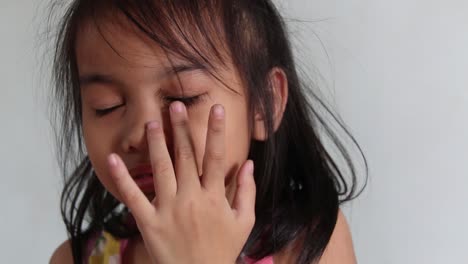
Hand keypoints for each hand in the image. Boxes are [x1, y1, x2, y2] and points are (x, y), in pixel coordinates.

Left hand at [107, 102, 255, 263]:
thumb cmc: (222, 250)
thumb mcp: (243, 223)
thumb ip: (246, 191)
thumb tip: (249, 163)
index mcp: (214, 197)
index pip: (216, 157)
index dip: (216, 131)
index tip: (216, 108)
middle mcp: (191, 198)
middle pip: (186, 157)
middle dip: (182, 128)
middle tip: (175, 105)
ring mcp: (168, 209)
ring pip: (161, 169)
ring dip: (157, 144)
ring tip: (152, 121)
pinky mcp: (149, 221)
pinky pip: (133, 196)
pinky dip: (122, 177)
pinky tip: (113, 158)